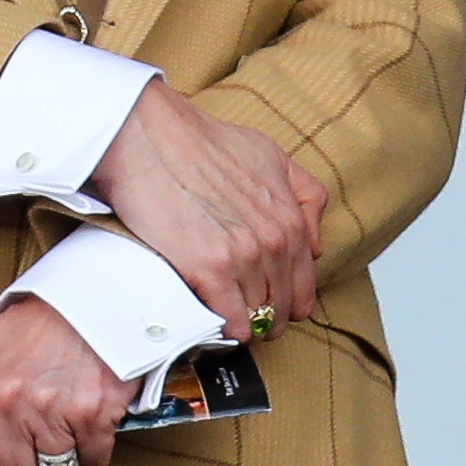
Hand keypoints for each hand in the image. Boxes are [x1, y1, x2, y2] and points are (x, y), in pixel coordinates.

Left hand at [0, 297, 133, 465]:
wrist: (82, 302)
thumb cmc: (21, 331)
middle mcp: (8, 407)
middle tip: (31, 442)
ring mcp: (53, 413)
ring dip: (59, 463)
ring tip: (58, 432)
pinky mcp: (93, 414)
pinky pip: (92, 464)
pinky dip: (92, 454)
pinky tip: (84, 428)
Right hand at [89, 79, 326, 341]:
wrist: (151, 136)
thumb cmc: (202, 143)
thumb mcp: (272, 155)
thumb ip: (305, 196)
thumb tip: (313, 243)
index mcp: (290, 219)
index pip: (303, 284)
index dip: (289, 303)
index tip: (274, 309)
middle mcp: (273, 242)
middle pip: (280, 306)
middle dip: (266, 319)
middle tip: (249, 322)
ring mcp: (242, 258)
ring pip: (255, 317)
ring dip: (243, 326)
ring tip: (226, 322)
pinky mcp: (208, 270)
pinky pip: (230, 321)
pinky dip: (224, 329)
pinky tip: (213, 323)